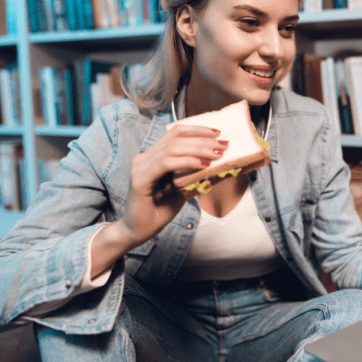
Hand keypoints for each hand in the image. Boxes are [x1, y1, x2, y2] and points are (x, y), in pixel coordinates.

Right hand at [114, 124, 228, 246]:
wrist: (138, 231)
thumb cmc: (159, 211)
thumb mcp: (183, 189)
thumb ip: (195, 175)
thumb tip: (219, 165)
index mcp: (153, 157)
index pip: (175, 133)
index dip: (197, 130)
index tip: (217, 132)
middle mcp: (144, 158)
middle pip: (176, 138)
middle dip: (203, 140)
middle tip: (224, 145)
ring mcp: (140, 167)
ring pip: (172, 148)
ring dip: (199, 149)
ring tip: (217, 154)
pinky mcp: (140, 179)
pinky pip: (166, 163)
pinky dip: (187, 162)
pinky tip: (202, 165)